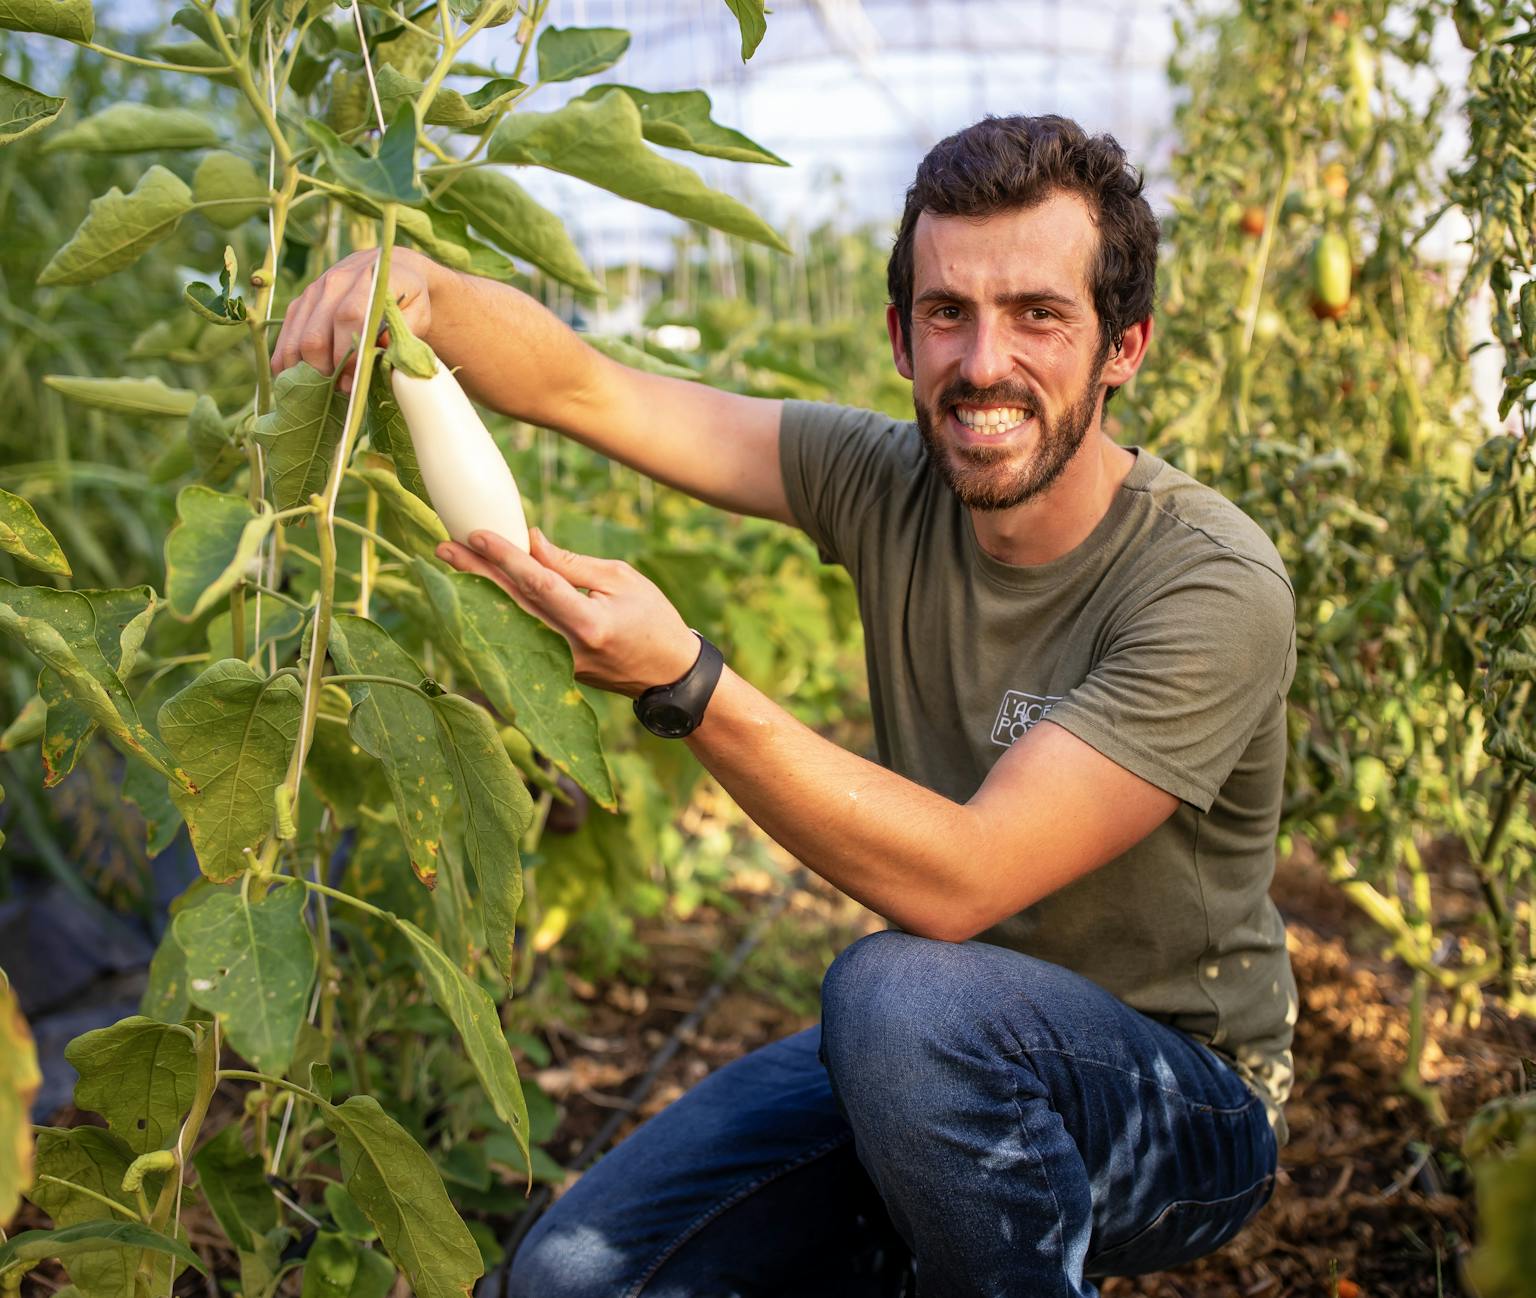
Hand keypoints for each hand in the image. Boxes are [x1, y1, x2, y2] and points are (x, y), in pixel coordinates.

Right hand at [271, 247, 444, 391]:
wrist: (389, 270)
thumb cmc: (408, 299)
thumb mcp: (416, 314)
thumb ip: (401, 335)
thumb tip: (378, 356)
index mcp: (368, 280)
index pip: (350, 319)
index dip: (350, 356)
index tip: (354, 383)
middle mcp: (336, 281)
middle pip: (317, 335)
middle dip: (325, 371)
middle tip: (339, 391)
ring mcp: (314, 291)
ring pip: (297, 338)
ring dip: (304, 370)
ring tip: (319, 391)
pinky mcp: (301, 302)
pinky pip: (286, 334)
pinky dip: (285, 360)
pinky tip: (291, 380)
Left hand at [436, 527, 700, 697]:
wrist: (669, 673)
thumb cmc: (653, 619)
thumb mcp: (621, 580)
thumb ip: (571, 565)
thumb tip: (530, 542)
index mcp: (589, 623)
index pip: (538, 585)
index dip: (505, 558)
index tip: (477, 534)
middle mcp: (568, 648)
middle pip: (512, 605)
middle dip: (475, 574)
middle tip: (444, 547)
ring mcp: (558, 664)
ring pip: (509, 623)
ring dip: (477, 592)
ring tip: (450, 565)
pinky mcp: (554, 671)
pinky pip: (518, 637)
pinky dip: (496, 613)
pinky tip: (473, 594)